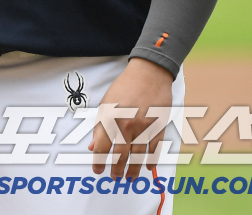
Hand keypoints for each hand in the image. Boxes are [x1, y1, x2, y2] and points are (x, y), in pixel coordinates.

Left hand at [90, 58, 174, 178]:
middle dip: (116, 169)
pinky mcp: (158, 127)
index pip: (102, 147)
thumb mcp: (106, 105)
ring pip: (138, 156)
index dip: (98, 161)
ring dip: (133, 169)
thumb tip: (92, 146)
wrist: (148, 74)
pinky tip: (147, 168)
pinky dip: (151, 160)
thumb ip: (99, 127)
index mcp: (110, 119)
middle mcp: (127, 125)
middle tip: (114, 177)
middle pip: (120, 155)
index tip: (97, 170)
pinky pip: (154, 149)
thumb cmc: (124, 87)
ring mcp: (144, 128)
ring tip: (129, 178)